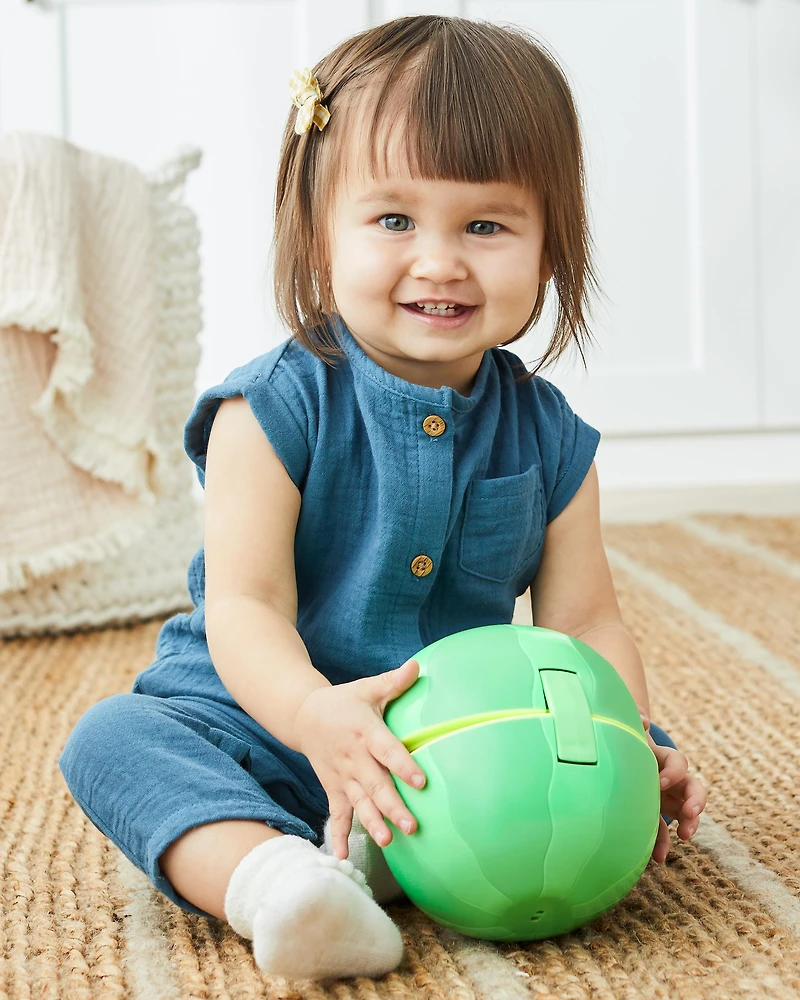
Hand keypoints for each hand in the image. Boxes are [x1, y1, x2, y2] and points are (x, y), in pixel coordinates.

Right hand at [292, 658, 426, 861]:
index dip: (404, 765)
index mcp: (366, 732)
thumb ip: (394, 681)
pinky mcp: (333, 788)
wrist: (303, 715)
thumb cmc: (344, 702)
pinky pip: (336, 815)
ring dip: (372, 823)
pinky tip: (340, 857)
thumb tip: (418, 665)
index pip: (388, 750)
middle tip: (412, 825)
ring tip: (388, 841)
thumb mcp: (367, 688)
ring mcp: (342, 776)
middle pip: (376, 785)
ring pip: (359, 803)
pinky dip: (337, 835)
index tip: (422, 781)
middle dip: (393, 806)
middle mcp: (354, 758)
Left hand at [637, 706, 706, 863]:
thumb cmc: (624, 743)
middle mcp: (671, 780)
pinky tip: (657, 858)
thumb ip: (635, 724)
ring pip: (687, 813)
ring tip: (685, 836)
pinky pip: (664, 832)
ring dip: (690, 824)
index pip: (678, 764)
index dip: (674, 773)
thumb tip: (643, 718)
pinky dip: (662, 844)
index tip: (661, 782)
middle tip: (691, 813)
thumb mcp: (628, 733)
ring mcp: (667, 799)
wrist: (618, 755)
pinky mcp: (657, 815)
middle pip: (693, 789)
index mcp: (663, 758)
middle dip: (696, 801)